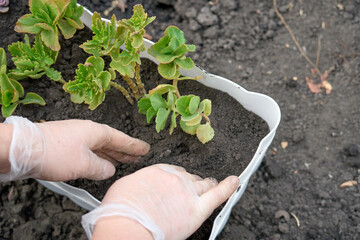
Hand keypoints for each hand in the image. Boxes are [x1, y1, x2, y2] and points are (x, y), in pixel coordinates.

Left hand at [0, 116, 149, 180]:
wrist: (25, 149)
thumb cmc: (56, 154)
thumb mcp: (84, 165)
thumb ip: (101, 168)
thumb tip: (109, 169)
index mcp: (96, 132)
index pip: (121, 139)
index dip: (134, 146)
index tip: (145, 148)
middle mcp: (88, 132)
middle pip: (111, 142)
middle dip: (125, 150)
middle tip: (137, 156)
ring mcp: (76, 137)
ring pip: (100, 147)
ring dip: (112, 154)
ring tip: (124, 161)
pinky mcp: (66, 145)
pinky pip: (90, 151)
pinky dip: (98, 157)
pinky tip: (101, 164)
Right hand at [82, 164, 239, 239]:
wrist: (127, 226)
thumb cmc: (121, 211)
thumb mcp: (125, 188)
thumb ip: (140, 184)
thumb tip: (142, 187)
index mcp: (158, 172)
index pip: (174, 171)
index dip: (178, 178)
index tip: (178, 182)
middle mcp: (175, 178)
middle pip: (190, 177)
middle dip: (192, 181)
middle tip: (192, 187)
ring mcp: (188, 192)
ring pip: (203, 184)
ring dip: (208, 184)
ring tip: (213, 184)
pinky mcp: (197, 209)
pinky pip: (217, 195)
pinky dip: (228, 187)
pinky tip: (235, 182)